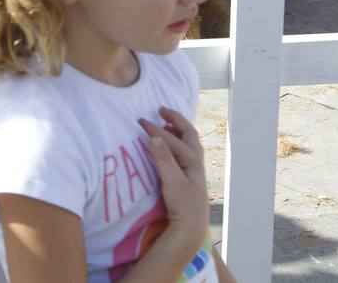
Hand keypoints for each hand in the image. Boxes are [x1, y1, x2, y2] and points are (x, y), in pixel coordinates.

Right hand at [140, 107, 207, 244]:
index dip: (158, 129)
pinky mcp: (189, 177)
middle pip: (188, 134)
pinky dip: (177, 141)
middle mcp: (196, 162)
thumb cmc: (182, 204)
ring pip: (188, 142)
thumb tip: (155, 136)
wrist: (191, 227)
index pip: (174, 139)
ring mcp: (194, 169)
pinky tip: (169, 145)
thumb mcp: (171, 181)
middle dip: (175, 119)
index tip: (141, 122)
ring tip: (165, 123)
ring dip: (177, 129)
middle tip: (160, 110)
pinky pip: (185, 150)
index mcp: (193, 161)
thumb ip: (163, 158)